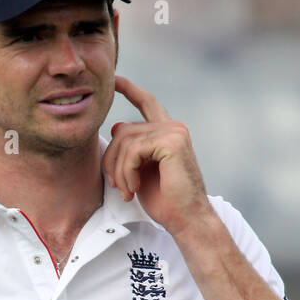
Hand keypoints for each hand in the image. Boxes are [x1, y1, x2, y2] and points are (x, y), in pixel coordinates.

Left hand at [102, 76, 212, 235]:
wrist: (187, 219)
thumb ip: (131, 149)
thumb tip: (117, 126)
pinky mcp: (171, 141)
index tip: (116, 80)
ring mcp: (174, 132)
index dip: (130, 90)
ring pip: (124, 141)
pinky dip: (127, 171)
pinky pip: (132, 150)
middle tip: (118, 186)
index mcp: (167, 133)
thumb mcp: (141, 172)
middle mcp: (173, 128)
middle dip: (112, 160)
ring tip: (128, 190)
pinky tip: (134, 187)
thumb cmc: (166, 202)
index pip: (147, 104)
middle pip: (123, 131)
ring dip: (119, 171)